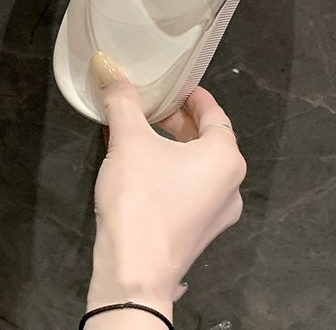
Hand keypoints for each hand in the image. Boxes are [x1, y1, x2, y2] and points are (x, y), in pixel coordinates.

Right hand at [86, 52, 245, 326]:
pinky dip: (164, 169)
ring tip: (134, 130)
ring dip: (166, 145)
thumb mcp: (128, 140)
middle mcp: (229, 186)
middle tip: (146, 104)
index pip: (214, 113)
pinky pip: (184, 188)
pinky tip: (132, 163)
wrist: (134, 271)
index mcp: (225, 159)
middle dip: (174, 119)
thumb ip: (120, 99)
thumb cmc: (141, 198)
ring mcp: (215, 214)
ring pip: (193, 165)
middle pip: (205, 139)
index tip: (170, 83)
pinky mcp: (196, 233)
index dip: (191, 94)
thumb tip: (106, 64)